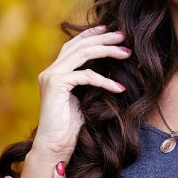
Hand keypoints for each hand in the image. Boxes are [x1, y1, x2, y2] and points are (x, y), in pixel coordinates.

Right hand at [32, 24, 130, 157]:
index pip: (74, 46)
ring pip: (83, 53)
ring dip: (107, 50)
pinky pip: (86, 76)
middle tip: (124, 36)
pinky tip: (120, 87)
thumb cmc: (70, 129)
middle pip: (79, 44)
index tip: (111, 30)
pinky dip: (104, 80)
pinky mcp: (56, 84)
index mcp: (55, 72)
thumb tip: (109, 71)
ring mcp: (51, 76)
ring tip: (127, 52)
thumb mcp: (82, 100)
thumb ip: (89, 84)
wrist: (54, 147)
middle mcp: (50, 71)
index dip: (92, 35)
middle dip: (103, 38)